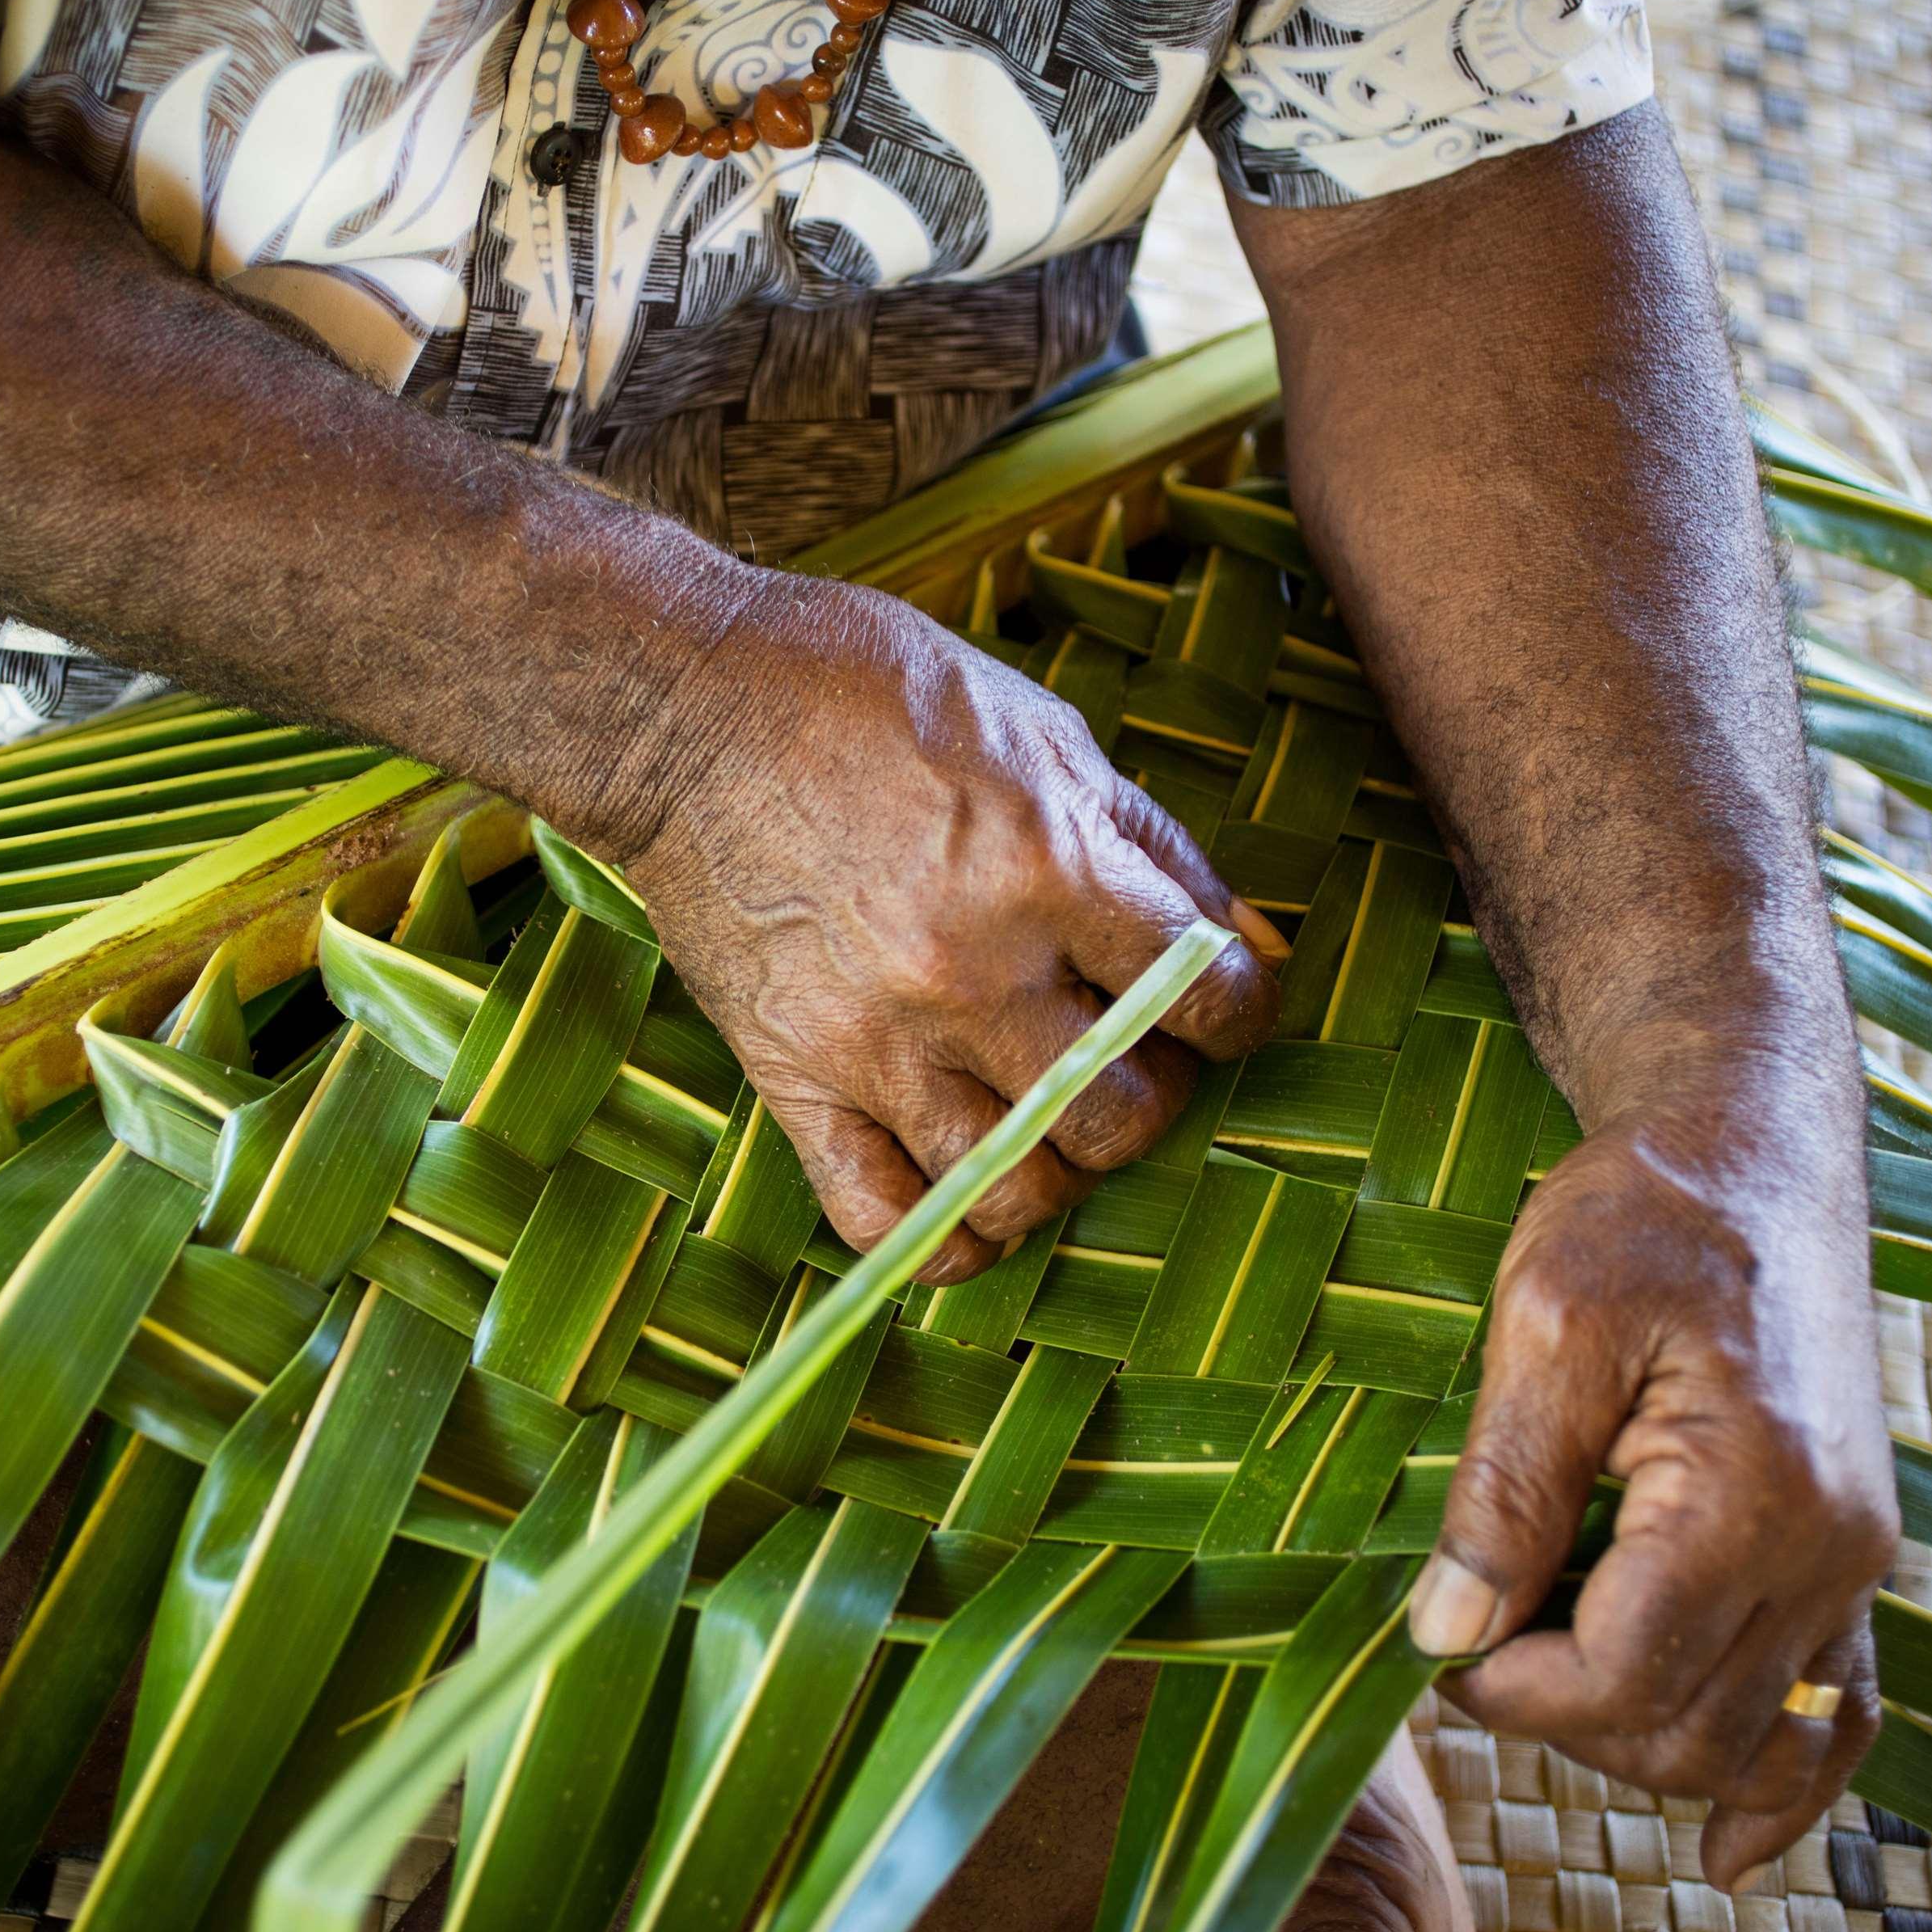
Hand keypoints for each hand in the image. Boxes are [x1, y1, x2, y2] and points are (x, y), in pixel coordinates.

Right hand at [607, 575, 1284, 1283]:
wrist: (684, 710)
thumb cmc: (867, 696)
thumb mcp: (1042, 731)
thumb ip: (1152, 846)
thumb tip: (1247, 945)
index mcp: (1050, 870)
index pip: (1209, 999)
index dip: (1241, 1010)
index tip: (1222, 1005)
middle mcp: (973, 974)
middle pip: (1124, 1116)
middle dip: (1152, 1093)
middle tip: (1125, 1049)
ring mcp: (878, 1041)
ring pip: (1018, 1187)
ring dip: (1056, 1164)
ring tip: (1046, 1110)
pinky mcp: (796, 1079)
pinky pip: (885, 1220)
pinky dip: (943, 1235)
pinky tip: (966, 1189)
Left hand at [1410, 1062, 1897, 1888]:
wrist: (1753, 1149)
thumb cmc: (1645, 1213)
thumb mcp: (1543, 1319)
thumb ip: (1503, 1486)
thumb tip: (1449, 1630)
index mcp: (1752, 1494)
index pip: (1621, 1676)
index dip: (1510, 1689)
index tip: (1435, 1644)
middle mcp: (1830, 1551)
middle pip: (1687, 1729)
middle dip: (1564, 1721)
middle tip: (1474, 1648)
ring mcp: (1854, 1563)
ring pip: (1754, 1742)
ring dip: (1640, 1741)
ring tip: (1544, 1679)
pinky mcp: (1851, 1558)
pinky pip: (1839, 1714)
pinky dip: (1784, 1787)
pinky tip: (1728, 1851)